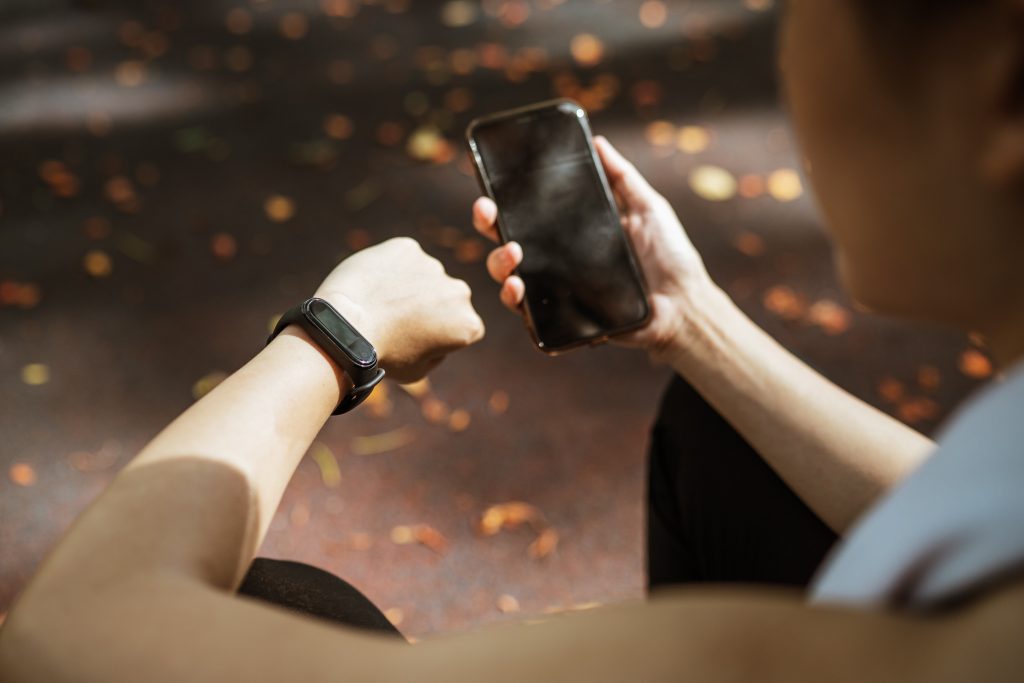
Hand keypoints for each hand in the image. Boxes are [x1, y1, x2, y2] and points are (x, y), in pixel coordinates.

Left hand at [313, 237, 484, 382]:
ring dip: (410, 285)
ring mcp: (433, 266)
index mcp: (468, 324)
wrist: (346, 327)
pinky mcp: (407, 248)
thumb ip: (437, 352)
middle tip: (398, 320)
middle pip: (448, 298)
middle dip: (431, 306)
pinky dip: (390, 267)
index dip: (442, 335)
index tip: (418, 340)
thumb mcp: (418, 371)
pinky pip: (401, 258)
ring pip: (424, 275)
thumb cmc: (381, 356)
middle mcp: (459, 291)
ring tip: (380, 303)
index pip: (464, 328)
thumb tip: (438, 336)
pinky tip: (373, 285)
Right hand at [472, 136, 716, 357]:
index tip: (490, 189)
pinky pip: (529, 316)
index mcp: (571, 234)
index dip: (502, 203)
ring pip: (509, 279)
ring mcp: (558, 292)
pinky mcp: (564, 321)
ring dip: (499, 264)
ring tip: (513, 256)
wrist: (685, 304)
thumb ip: (622, 177)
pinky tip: (518, 289)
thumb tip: (598, 140)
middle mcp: (558, 262)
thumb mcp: (649, 208)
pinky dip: (516, 303)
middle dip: (489, 227)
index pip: (527, 216)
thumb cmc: (670, 256)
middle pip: (507, 244)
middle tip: (488, 214)